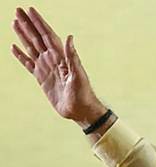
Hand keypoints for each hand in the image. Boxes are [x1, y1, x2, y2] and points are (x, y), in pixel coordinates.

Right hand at [11, 7, 105, 127]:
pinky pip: (28, 64)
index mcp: (61, 57)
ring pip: (31, 47)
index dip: (39, 22)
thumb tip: (69, 37)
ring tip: (14, 22)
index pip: (48, 35)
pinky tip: (14, 47)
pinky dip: (20, 55)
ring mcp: (46, 68)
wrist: (80, 110)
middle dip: (28, 24)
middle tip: (17, 10)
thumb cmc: (83, 93)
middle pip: (37, 38)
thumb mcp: (78, 74)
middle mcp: (53, 60)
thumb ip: (72, 56)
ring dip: (23, 35)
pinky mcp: (41, 78)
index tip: (30, 10)